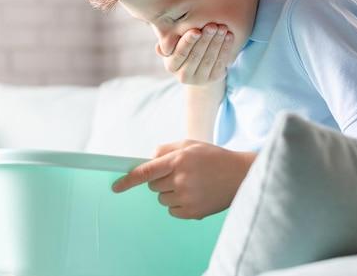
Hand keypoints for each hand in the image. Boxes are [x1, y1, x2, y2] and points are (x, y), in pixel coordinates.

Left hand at [111, 140, 255, 219]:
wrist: (240, 175)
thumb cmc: (214, 157)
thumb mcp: (190, 144)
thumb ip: (166, 150)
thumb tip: (148, 160)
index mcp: (179, 160)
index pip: (146, 172)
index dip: (128, 180)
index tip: (116, 187)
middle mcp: (181, 179)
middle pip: (153, 186)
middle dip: (160, 180)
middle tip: (179, 173)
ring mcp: (187, 198)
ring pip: (162, 199)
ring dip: (170, 192)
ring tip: (191, 183)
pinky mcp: (193, 213)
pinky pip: (172, 211)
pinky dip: (178, 204)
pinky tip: (195, 194)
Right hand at [156, 23, 233, 85]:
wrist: (197, 67)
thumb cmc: (183, 49)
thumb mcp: (172, 45)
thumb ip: (167, 42)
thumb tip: (159, 46)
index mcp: (171, 66)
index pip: (180, 53)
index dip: (188, 42)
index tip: (196, 30)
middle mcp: (183, 76)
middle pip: (196, 56)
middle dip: (205, 39)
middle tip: (212, 25)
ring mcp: (200, 79)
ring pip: (209, 58)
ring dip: (217, 42)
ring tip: (222, 28)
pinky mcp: (214, 79)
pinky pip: (221, 62)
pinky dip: (226, 48)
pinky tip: (229, 36)